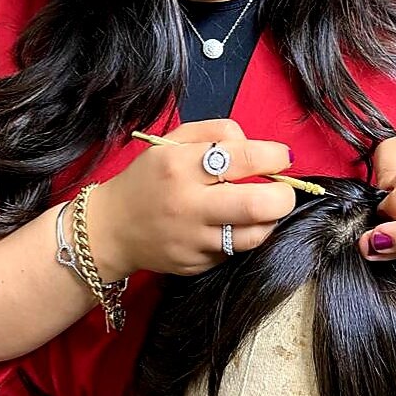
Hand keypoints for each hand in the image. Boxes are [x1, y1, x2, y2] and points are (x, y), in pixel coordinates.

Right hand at [89, 119, 294, 278]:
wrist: (111, 228)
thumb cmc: (149, 178)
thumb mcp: (173, 140)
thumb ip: (216, 131)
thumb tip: (255, 143)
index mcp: (181, 165)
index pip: (244, 158)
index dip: (274, 156)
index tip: (282, 157)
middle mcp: (188, 204)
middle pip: (258, 204)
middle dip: (284, 196)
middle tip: (284, 190)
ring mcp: (192, 239)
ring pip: (254, 235)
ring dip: (269, 220)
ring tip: (264, 208)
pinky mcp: (195, 264)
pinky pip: (234, 251)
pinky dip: (243, 236)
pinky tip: (233, 224)